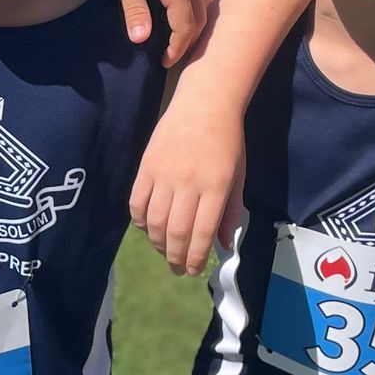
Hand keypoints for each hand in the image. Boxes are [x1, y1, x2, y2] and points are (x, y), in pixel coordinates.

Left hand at [97, 0, 211, 62]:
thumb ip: (134, 10)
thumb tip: (140, 42)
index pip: (186, 27)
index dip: (177, 48)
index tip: (165, 63)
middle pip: (201, 17)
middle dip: (189, 40)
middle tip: (173, 56)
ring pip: (205, 1)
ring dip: (195, 23)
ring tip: (179, 37)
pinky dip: (197, 4)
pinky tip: (183, 10)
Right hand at [130, 99, 242, 274]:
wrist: (204, 103)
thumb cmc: (228, 140)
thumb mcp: (237, 177)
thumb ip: (231, 212)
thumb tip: (222, 246)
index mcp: (216, 186)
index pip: (201, 232)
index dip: (195, 257)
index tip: (193, 271)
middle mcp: (188, 183)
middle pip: (175, 232)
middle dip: (175, 257)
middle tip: (177, 269)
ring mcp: (164, 175)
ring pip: (154, 222)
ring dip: (158, 244)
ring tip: (164, 252)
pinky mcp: (146, 167)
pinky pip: (137, 203)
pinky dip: (140, 222)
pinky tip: (148, 229)